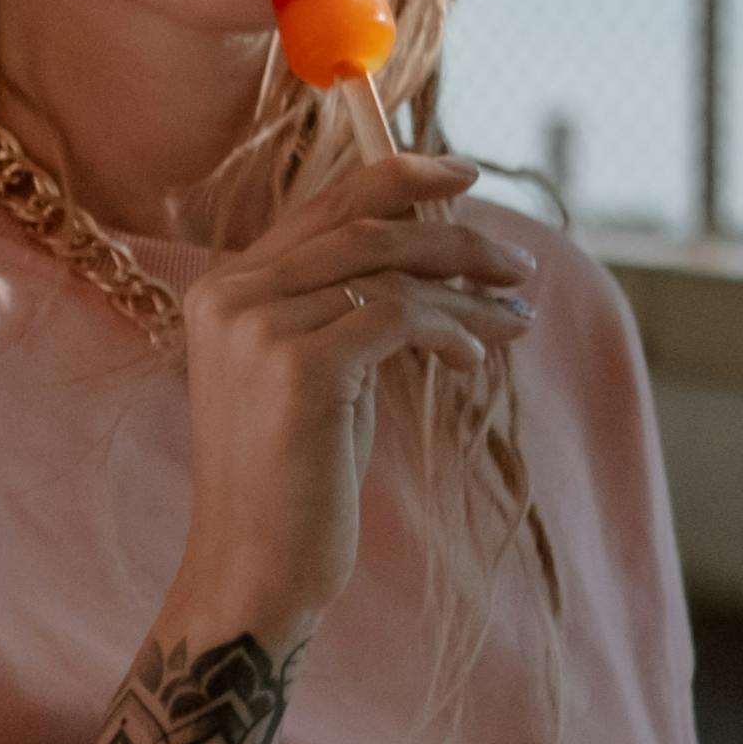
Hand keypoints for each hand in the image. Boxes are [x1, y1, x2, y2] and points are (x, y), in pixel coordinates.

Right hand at [153, 151, 537, 653]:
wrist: (255, 568)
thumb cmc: (295, 480)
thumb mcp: (319, 372)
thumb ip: (347, 305)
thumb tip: (433, 250)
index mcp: (224, 287)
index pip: (323, 206)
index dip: (398, 175)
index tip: (463, 175)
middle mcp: (231, 294)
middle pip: (363, 226)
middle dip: (453, 237)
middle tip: (518, 266)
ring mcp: (258, 328)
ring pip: (388, 271)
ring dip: (466, 292)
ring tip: (514, 320)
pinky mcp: (297, 368)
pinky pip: (398, 319)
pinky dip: (450, 331)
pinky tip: (474, 360)